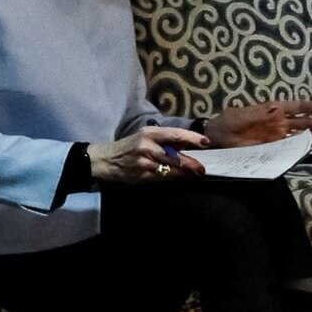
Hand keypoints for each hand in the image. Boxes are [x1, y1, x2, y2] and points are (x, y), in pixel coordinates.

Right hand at [90, 126, 207, 182]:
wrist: (106, 160)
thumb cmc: (131, 146)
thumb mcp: (146, 136)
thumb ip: (165, 140)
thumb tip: (188, 145)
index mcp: (149, 133)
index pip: (174, 134)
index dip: (191, 138)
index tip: (205, 142)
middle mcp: (146, 146)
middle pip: (173, 155)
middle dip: (190, 162)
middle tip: (202, 168)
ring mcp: (143, 163)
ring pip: (169, 169)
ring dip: (183, 172)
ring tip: (194, 173)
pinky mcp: (141, 176)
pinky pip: (161, 178)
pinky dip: (171, 177)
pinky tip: (179, 177)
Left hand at [204, 99, 311, 147]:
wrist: (217, 137)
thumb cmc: (229, 122)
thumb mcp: (244, 113)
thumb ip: (260, 113)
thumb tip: (276, 111)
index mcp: (273, 109)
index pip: (297, 106)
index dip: (311, 106)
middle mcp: (278, 122)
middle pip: (303, 123)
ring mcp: (277, 136)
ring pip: (299, 136)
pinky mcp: (273, 148)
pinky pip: (290, 148)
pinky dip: (301, 149)